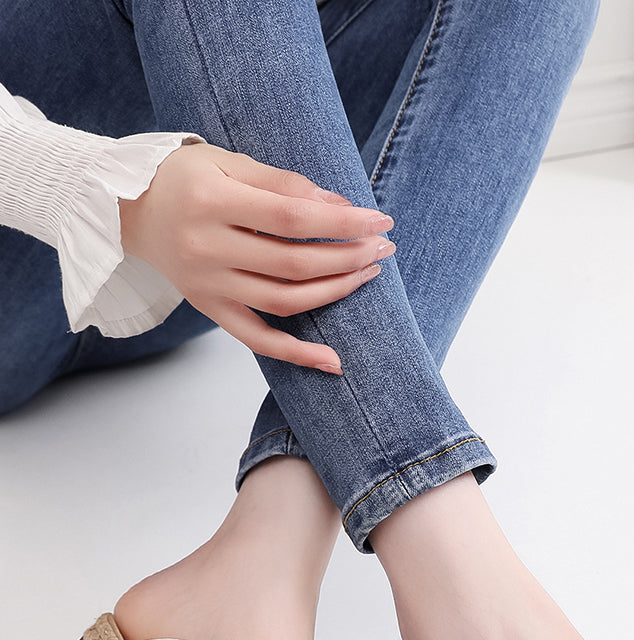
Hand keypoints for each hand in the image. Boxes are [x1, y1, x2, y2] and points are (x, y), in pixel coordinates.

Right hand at [118, 141, 395, 372]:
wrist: (129, 210)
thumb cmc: (184, 178)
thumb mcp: (228, 162)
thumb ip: (282, 183)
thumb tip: (338, 204)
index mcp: (211, 203)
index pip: (291, 218)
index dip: (341, 221)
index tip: (378, 219)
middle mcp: (206, 250)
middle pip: (293, 263)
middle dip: (347, 256)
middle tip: (382, 246)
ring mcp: (208, 287)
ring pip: (284, 301)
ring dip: (335, 291)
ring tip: (367, 273)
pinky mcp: (212, 310)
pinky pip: (258, 341)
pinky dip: (297, 355)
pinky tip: (333, 361)